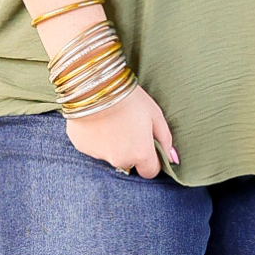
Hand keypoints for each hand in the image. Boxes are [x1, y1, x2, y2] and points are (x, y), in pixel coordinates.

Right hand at [64, 83, 178, 177]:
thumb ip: (165, 139)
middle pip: (128, 162)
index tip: (145, 143)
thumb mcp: (154, 113)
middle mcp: (119, 159)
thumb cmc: (129, 96)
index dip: (150, 159)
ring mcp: (98, 154)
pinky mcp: (81, 146)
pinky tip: (95, 119)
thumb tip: (173, 159)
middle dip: (129, 149)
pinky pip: (92, 146)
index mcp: (140, 153)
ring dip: (111, 142)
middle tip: (126, 125)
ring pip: (109, 154)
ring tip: (109, 119)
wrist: (95, 83)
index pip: (150, 171)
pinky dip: (94, 137)